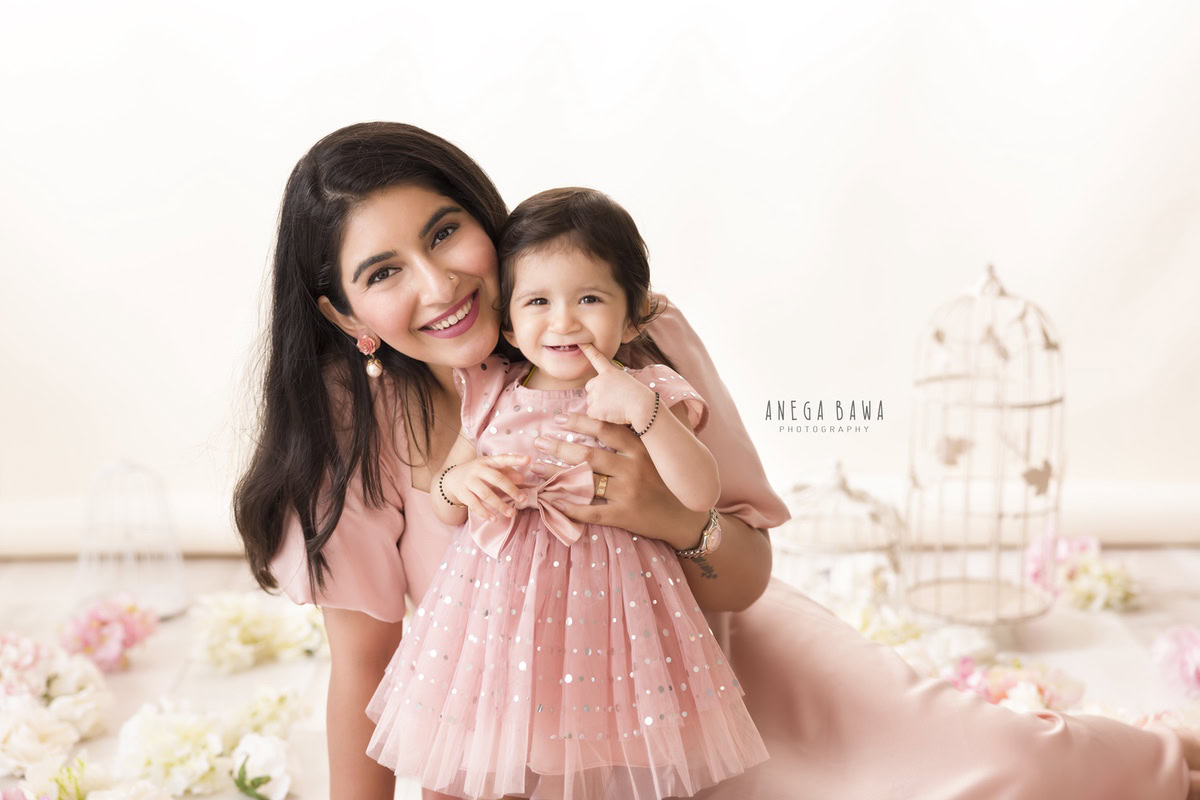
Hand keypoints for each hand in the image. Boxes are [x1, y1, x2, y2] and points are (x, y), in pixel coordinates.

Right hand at [441, 454, 528, 521]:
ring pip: (486, 494)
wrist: (451, 479)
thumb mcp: (491, 469)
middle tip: (523, 499)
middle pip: (496, 479)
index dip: (515, 459)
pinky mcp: (462, 493)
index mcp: (488, 461)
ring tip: (511, 513)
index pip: (503, 459)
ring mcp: (469, 481)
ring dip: (499, 504)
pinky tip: (494, 519)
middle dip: (511, 489)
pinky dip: (484, 513)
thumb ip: (507, 472)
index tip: (528, 459)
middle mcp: (478, 469)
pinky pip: (474, 504)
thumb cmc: (478, 473)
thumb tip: (522, 480)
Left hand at [530, 414, 707, 548]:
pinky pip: (590, 512)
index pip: (607, 429)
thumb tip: (644, 403)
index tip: (559, 418)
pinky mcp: (624, 516)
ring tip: (535, 468)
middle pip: (588, 454)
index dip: (581, 422)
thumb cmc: (671, 481)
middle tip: (538, 441)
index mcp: (641, 449)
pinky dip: (568, 507)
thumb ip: (652, 430)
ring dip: (555, 474)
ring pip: (584, 481)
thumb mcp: (665, 452)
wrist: (688, 518)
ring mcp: (628, 493)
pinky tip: (550, 501)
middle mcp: (633, 469)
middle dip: (559, 446)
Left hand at [579, 343, 655, 427]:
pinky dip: (600, 416)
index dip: (588, 349)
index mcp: (610, 372)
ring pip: (591, 402)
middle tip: (613, 399)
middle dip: (597, 394)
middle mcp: (600, 380)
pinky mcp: (594, 408)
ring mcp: (596, 393)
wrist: (642, 406)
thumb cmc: (639, 396)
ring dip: (600, 406)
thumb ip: (613, 382)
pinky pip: (592, 414)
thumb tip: (605, 394)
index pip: (597, 358)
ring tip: (616, 407)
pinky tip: (612, 414)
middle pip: (590, 387)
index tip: (581, 342)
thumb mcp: (627, 381)